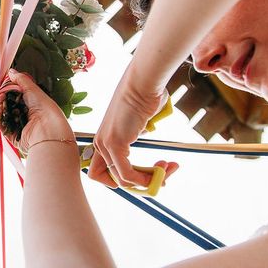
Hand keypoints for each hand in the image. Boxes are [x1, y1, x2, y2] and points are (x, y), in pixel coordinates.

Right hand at [0, 69, 72, 151]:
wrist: (48, 129)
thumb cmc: (45, 109)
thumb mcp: (33, 89)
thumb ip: (21, 80)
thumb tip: (11, 71)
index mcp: (30, 104)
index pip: (14, 97)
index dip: (6, 92)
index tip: (2, 87)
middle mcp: (24, 115)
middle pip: (6, 106)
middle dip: (1, 100)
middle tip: (0, 95)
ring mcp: (17, 125)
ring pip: (2, 116)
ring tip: (0, 102)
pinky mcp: (12, 135)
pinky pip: (2, 126)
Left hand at [89, 64, 178, 187]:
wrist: (142, 84)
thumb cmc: (144, 99)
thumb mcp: (137, 125)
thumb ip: (137, 141)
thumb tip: (149, 158)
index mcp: (102, 140)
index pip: (104, 173)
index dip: (125, 180)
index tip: (147, 177)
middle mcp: (100, 144)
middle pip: (115, 180)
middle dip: (142, 183)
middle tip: (164, 175)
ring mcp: (105, 145)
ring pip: (124, 180)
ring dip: (150, 180)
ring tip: (168, 167)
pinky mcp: (114, 145)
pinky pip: (127, 175)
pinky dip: (145, 178)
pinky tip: (162, 168)